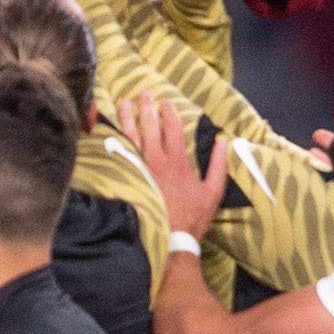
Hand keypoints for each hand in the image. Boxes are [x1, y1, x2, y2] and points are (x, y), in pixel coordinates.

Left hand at [125, 90, 226, 244]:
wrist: (169, 239)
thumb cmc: (192, 217)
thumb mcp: (213, 192)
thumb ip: (218, 165)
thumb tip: (223, 142)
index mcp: (177, 162)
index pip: (172, 129)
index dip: (168, 113)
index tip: (165, 102)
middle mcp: (156, 161)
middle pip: (148, 128)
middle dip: (146, 108)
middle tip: (143, 94)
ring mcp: (139, 170)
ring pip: (130, 138)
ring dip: (127, 118)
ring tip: (124, 104)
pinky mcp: (128, 179)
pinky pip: (119, 155)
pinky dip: (115, 141)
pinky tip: (109, 131)